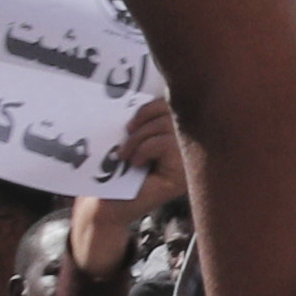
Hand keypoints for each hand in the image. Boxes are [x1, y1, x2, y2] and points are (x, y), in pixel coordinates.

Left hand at [75, 97, 175, 271]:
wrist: (107, 204)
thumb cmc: (116, 171)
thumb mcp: (132, 136)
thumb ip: (146, 118)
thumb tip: (146, 90)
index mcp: (177, 135)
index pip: (174, 106)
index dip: (151, 107)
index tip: (130, 122)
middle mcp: (189, 147)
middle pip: (172, 112)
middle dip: (143, 121)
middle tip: (126, 135)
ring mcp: (189, 162)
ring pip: (167, 127)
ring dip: (139, 138)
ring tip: (126, 155)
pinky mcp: (182, 175)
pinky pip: (166, 143)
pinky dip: (145, 149)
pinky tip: (136, 164)